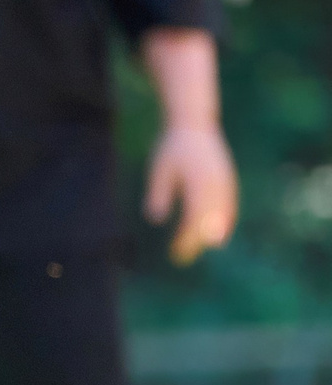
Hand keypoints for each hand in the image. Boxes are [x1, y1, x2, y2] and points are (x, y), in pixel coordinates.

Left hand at [145, 123, 236, 264]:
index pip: (192, 219)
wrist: (195, 126)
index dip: (185, 239)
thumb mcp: (159, 168)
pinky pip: (230, 206)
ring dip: (212, 234)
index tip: (175, 253)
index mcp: (198, 183)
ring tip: (201, 249)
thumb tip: (155, 219)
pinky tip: (218, 236)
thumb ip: (158, 192)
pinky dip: (226, 222)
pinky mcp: (229, 181)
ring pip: (222, 216)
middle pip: (208, 222)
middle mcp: (216, 185)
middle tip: (182, 258)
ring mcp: (226, 183)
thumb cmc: (172, 148)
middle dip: (195, 241)